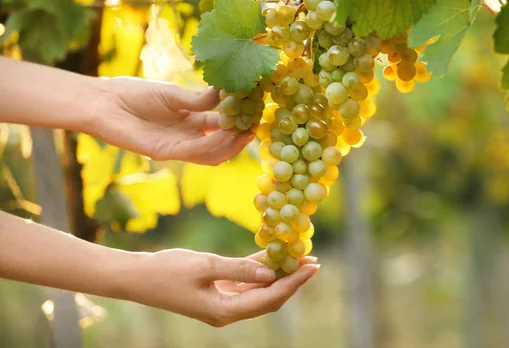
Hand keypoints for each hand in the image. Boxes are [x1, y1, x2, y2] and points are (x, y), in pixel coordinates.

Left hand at [89, 77, 253, 164]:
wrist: (102, 102)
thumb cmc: (134, 94)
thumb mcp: (173, 94)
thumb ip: (199, 99)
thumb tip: (227, 92)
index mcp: (191, 121)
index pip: (223, 126)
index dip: (241, 121)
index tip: (257, 111)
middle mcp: (187, 136)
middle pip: (221, 144)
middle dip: (240, 138)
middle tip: (257, 126)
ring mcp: (176, 146)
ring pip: (211, 154)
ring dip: (230, 145)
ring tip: (246, 132)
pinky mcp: (163, 152)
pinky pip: (193, 152)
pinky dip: (211, 144)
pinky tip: (224, 133)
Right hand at [126, 249, 319, 326]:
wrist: (137, 277)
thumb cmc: (167, 270)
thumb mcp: (205, 266)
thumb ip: (240, 269)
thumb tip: (272, 273)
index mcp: (224, 311)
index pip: (268, 299)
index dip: (293, 283)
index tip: (312, 268)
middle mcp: (227, 311)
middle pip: (268, 298)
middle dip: (291, 280)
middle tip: (312, 261)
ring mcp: (222, 302)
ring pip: (259, 291)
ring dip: (278, 275)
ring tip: (298, 257)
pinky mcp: (217, 291)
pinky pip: (245, 282)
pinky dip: (259, 270)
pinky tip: (272, 255)